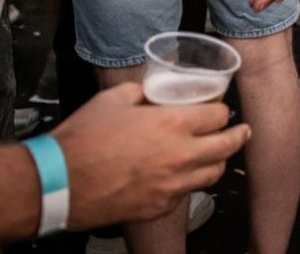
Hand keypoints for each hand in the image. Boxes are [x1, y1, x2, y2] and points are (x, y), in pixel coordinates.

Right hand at [56, 83, 249, 229]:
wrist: (57, 182)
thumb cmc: (82, 139)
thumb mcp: (114, 99)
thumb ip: (142, 92)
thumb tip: (151, 91)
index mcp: (172, 124)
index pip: (219, 116)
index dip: (222, 112)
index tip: (221, 111)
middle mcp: (179, 156)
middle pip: (226, 147)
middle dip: (238, 137)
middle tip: (242, 132)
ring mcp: (171, 186)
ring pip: (212, 175)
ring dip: (218, 163)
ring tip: (218, 156)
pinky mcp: (158, 207)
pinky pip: (186, 195)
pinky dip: (189, 184)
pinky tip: (182, 177)